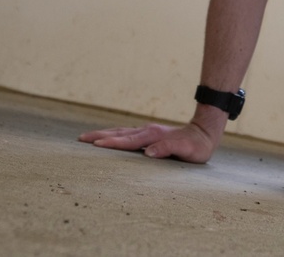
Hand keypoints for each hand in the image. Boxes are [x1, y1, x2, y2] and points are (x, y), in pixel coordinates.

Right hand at [79, 121, 217, 163]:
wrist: (204, 133)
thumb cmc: (195, 146)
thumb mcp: (185, 150)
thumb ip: (167, 149)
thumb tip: (148, 153)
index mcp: (152, 136)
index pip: (128, 141)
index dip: (112, 143)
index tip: (96, 145)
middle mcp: (147, 131)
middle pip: (118, 133)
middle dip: (99, 136)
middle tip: (80, 139)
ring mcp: (146, 131)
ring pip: (120, 132)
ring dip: (103, 134)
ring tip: (87, 137)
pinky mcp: (148, 134)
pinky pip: (126, 134)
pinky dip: (113, 135)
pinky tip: (108, 138)